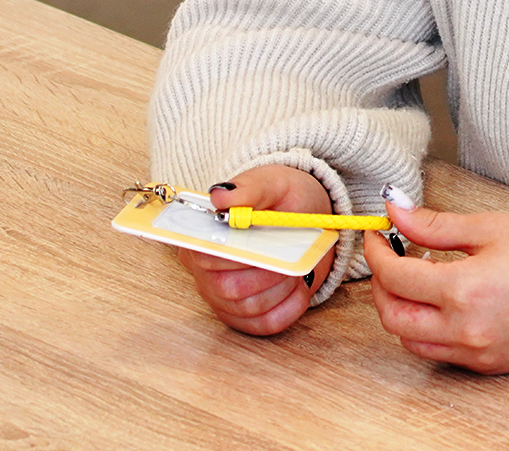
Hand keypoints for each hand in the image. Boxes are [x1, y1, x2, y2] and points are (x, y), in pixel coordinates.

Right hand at [177, 164, 335, 336]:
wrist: (306, 217)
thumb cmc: (280, 199)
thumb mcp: (270, 183)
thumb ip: (248, 189)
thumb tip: (220, 197)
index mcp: (202, 236)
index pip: (206, 255)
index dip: (236, 254)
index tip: (264, 245)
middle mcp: (205, 272)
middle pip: (228, 287)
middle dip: (268, 272)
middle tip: (294, 254)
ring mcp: (223, 298)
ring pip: (248, 307)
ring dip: (282, 287)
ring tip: (299, 266)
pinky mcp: (246, 317)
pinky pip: (265, 324)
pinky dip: (289, 307)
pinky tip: (301, 287)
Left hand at [365, 199, 508, 373]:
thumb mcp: (487, 229)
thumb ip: (434, 224)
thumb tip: (397, 211)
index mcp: (464, 290)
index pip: (395, 275)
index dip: (376, 252)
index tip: (377, 236)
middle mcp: (465, 329)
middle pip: (392, 316)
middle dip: (381, 285)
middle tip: (389, 259)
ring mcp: (475, 352)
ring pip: (410, 340)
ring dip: (401, 310)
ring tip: (416, 280)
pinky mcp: (485, 365)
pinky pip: (438, 352)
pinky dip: (426, 329)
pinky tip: (439, 303)